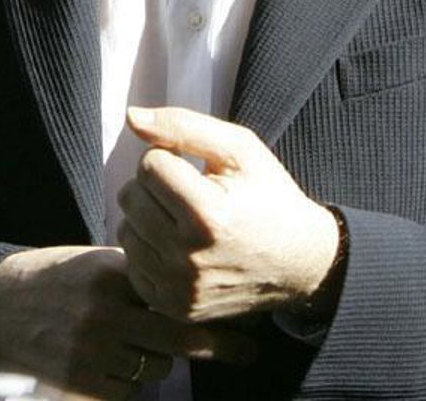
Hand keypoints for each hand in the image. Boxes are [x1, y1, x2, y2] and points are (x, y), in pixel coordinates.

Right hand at [0, 245, 253, 399]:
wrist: (2, 306)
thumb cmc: (57, 278)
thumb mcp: (94, 263)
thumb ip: (136, 274)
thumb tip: (190, 281)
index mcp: (111, 275)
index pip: (172, 293)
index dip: (206, 305)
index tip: (243, 316)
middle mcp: (106, 313)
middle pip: (177, 338)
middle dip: (217, 345)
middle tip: (248, 351)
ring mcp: (95, 350)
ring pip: (157, 366)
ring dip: (158, 358)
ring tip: (136, 341)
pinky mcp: (84, 381)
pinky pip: (130, 388)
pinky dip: (131, 378)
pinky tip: (112, 359)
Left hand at [118, 107, 341, 323]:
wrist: (300, 264)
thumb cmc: (267, 196)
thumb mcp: (238, 148)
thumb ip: (182, 126)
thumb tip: (130, 116)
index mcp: (207, 215)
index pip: (149, 164)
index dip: (169, 157)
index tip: (195, 169)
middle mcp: (189, 258)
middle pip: (130, 195)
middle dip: (154, 185)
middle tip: (187, 192)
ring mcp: (179, 289)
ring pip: (125, 228)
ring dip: (148, 216)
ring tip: (182, 218)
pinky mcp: (172, 308)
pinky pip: (131, 263)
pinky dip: (149, 249)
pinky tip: (178, 245)